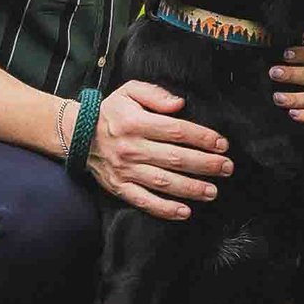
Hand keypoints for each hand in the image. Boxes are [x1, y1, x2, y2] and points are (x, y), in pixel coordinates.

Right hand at [87, 77, 230, 221]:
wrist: (76, 133)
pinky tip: (184, 212)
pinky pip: (144, 201)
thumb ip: (155, 95)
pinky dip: (164, 209)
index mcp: (136, 122)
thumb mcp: (129, 91)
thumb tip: (179, 104)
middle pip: (175, 158)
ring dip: (191, 188)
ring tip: (213, 191)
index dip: (202, 138)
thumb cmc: (110, 111)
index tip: (221, 143)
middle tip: (227, 168)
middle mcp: (132, 148)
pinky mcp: (119, 187)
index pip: (176, 131)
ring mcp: (125, 170)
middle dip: (205, 164)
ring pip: (164, 182)